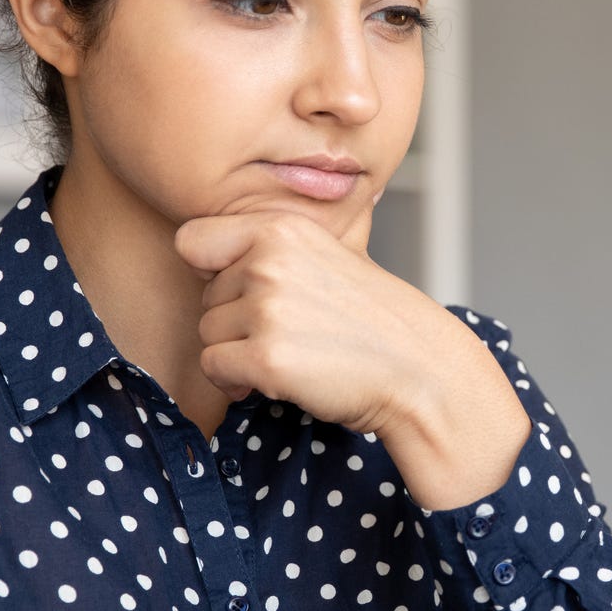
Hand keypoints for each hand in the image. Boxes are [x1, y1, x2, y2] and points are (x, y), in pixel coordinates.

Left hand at [171, 191, 446, 436]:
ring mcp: (267, 309)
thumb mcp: (329, 255)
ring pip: (207, 334)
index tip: (243, 290)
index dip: (210, 271)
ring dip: (237, 353)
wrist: (419, 370)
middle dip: (235, 321)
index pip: (192, 240)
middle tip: (287, 333)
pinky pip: (213, 368)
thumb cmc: (374, 320)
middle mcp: (269, 262)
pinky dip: (236, 381)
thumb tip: (202, 243)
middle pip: (204, 297)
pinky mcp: (265, 357)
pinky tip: (277, 379)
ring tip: (288, 355)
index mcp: (281, 229)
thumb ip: (272, 246)